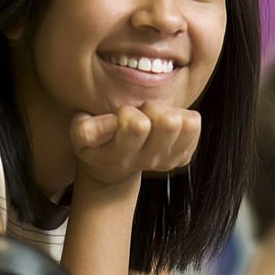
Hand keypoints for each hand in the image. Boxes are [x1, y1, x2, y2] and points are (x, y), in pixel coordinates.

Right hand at [70, 102, 199, 186]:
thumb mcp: (80, 135)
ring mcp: (166, 161)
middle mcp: (146, 161)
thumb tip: (113, 121)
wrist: (111, 167)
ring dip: (169, 111)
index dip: (129, 113)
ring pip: (185, 123)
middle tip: (140, 112)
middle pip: (169, 122)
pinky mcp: (182, 156)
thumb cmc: (96, 140)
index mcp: (120, 153)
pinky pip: (194, 125)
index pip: (137, 126)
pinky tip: (165, 124)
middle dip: (152, 107)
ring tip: (153, 116)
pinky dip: (182, 117)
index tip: (119, 116)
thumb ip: (86, 129)